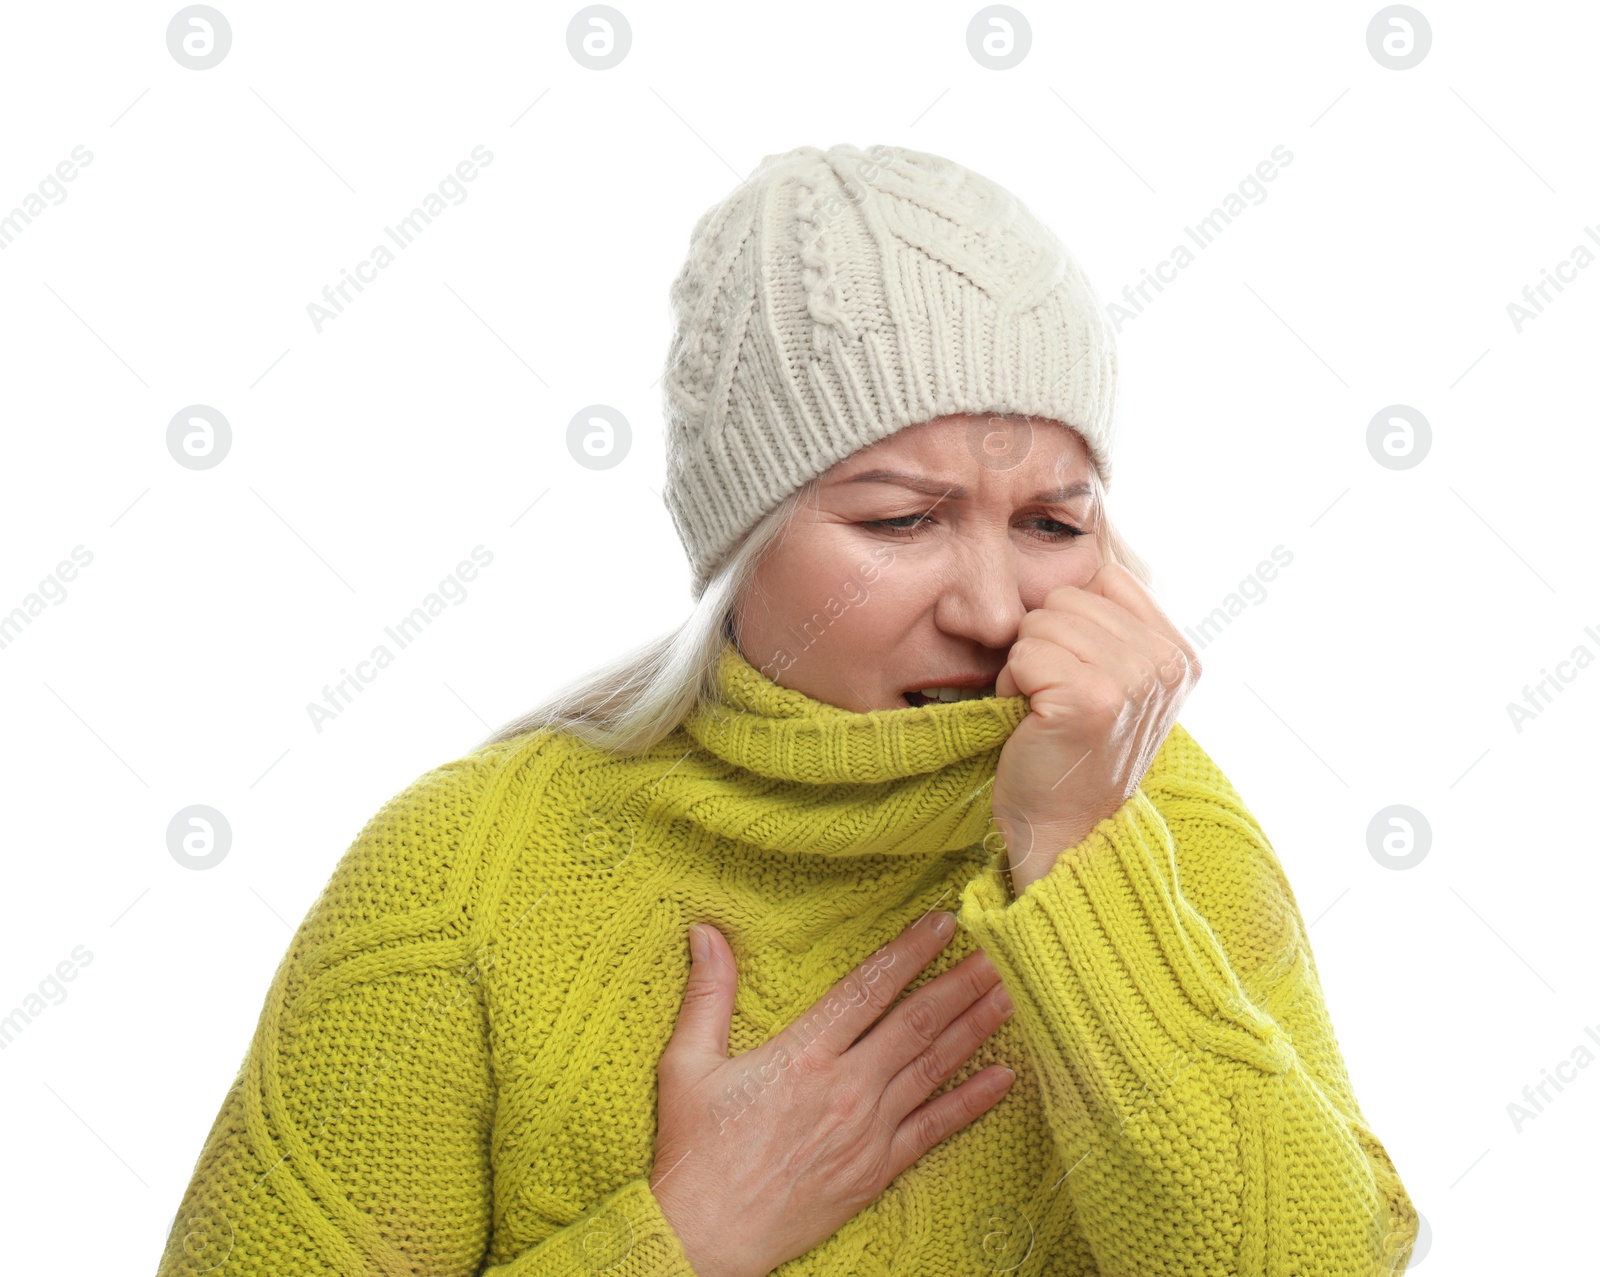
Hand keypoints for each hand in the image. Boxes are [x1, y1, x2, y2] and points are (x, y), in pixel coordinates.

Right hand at [650, 913, 1016, 1276]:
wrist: (706, 1237)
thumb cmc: (693, 1151)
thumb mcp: (686, 1064)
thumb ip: (708, 994)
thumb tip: (705, 931)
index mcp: (802, 1054)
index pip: (868, 988)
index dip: (909, 951)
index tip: (942, 922)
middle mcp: (845, 1088)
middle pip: (916, 1023)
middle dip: (961, 983)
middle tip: (1002, 950)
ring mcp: (867, 1131)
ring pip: (933, 1068)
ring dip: (976, 1028)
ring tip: (1011, 994)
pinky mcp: (876, 1170)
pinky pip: (934, 1128)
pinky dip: (973, 1101)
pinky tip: (1005, 1076)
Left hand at [991, 562, 1199, 896]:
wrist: (1063, 830)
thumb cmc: (1074, 752)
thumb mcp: (1117, 681)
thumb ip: (1113, 624)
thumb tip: (1083, 558)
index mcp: (1179, 654)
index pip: (1105, 578)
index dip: (1071, 621)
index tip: (1079, 675)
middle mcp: (1166, 664)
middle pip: (1067, 597)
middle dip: (1044, 644)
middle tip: (1055, 699)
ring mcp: (1133, 680)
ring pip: (1040, 621)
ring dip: (1025, 666)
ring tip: (1045, 710)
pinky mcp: (1091, 698)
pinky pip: (1024, 652)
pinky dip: (1012, 685)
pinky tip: (1031, 721)